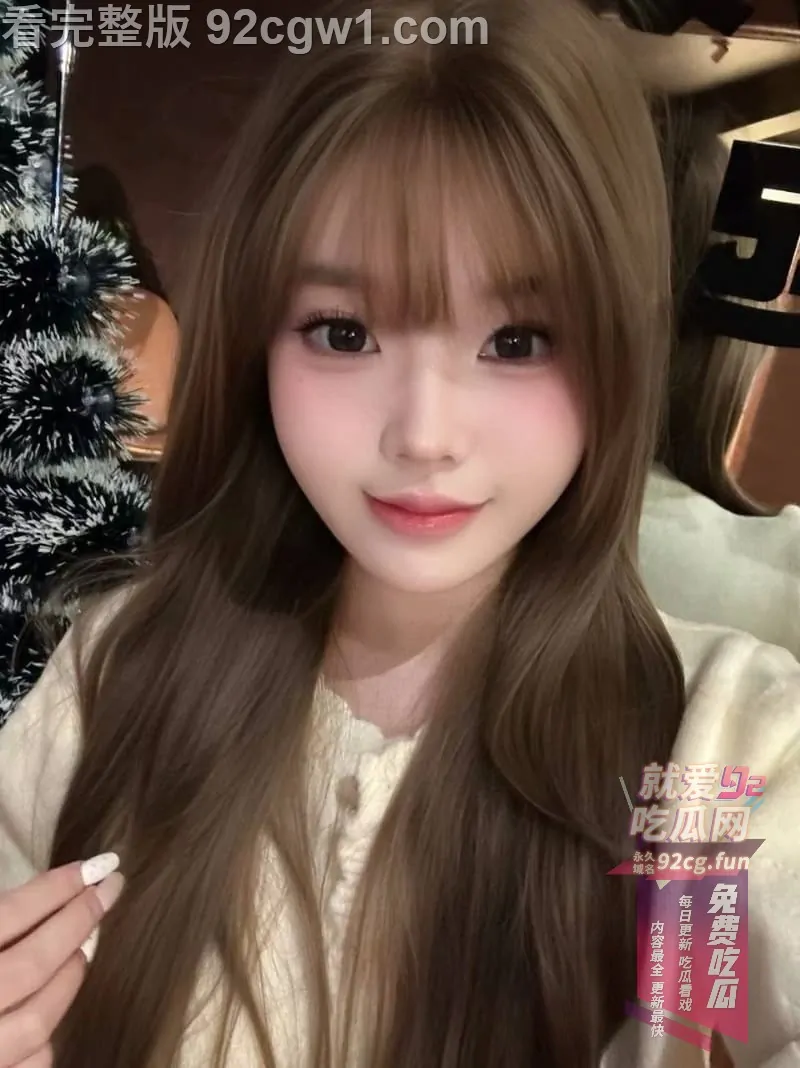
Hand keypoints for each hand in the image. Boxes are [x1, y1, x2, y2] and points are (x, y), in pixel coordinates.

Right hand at [0, 854, 123, 1067]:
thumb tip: (36, 895)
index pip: (6, 916)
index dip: (54, 888)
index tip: (93, 866)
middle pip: (32, 964)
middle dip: (78, 921)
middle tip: (109, 889)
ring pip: (38, 1021)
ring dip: (69, 977)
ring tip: (84, 945)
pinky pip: (30, 1064)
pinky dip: (45, 1035)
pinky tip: (48, 1006)